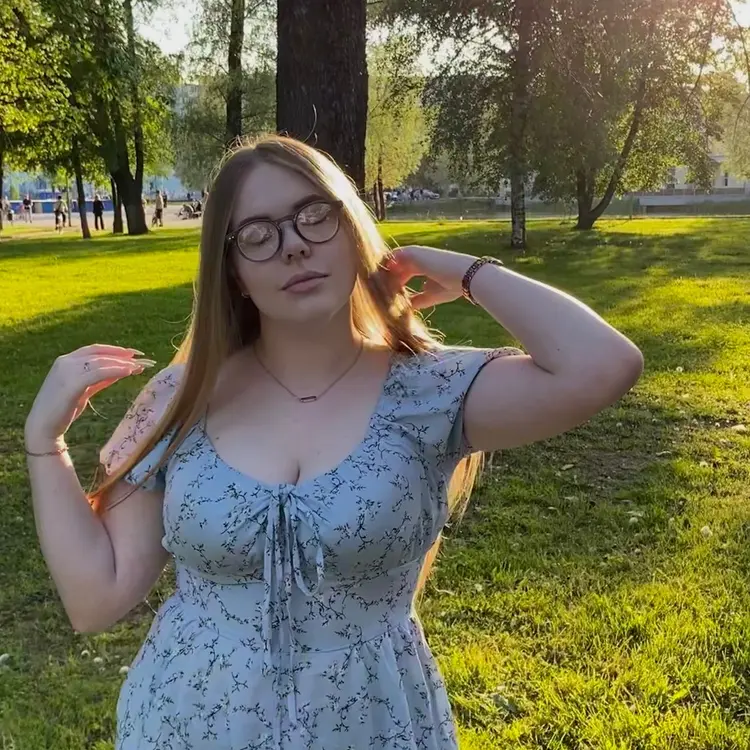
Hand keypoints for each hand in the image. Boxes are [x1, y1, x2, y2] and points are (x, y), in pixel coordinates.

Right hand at [24, 344, 155, 446]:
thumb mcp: (84, 389)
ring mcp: (67, 372)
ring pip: (100, 362)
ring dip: (122, 363)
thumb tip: (121, 371)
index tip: (133, 353)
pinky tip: (128, 372)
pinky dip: (115, 371)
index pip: (94, 350)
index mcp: (66, 361)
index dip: (115, 350)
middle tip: (142, 359)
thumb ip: (100, 379)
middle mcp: (65, 362)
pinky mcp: (71, 384)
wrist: (43, 426)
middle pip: (100, 354)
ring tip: (138, 367)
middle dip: (122, 355)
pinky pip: (98, 373)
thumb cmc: (63, 409)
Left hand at [378, 245, 476, 309]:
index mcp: (421, 266)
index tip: (385, 298)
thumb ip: (417, 299)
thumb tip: (407, 308)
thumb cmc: (451, 285)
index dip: (392, 285)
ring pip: (391, 262)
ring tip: (375, 290)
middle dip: (384, 281)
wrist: (463, 276)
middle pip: (393, 268)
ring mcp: (413, 254)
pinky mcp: (412, 252)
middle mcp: (415, 258)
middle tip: (374, 294)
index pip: (401, 273)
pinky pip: (393, 258)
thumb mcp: (430, 295)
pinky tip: (382, 283)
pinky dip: (386, 270)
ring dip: (383, 275)